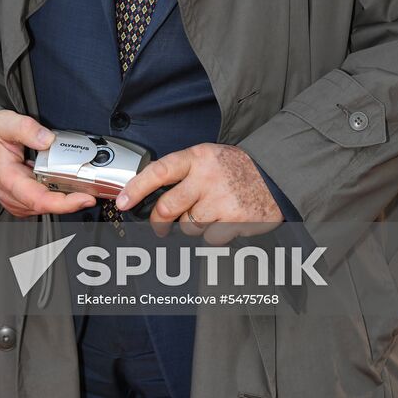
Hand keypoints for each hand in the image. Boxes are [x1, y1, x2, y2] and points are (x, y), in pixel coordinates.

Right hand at [0, 109, 96, 217]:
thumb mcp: (5, 123)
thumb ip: (27, 130)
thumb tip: (47, 139)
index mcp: (8, 180)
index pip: (40, 200)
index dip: (65, 203)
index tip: (85, 198)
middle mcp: (11, 194)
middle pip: (46, 206)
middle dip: (71, 201)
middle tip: (93, 189)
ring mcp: (14, 197)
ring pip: (44, 206)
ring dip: (64, 199)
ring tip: (83, 187)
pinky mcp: (18, 195)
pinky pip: (39, 200)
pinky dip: (54, 194)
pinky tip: (65, 184)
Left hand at [115, 143, 283, 244]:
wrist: (274, 175)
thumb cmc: (235, 169)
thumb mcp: (207, 158)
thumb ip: (182, 172)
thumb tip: (149, 195)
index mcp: (197, 157)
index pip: (159, 171)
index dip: (136, 188)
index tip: (122, 202)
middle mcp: (207, 177)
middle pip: (167, 208)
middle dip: (159, 223)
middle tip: (160, 227)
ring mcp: (221, 199)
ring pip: (188, 227)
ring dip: (192, 227)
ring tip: (209, 214)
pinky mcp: (234, 220)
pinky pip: (209, 239)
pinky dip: (214, 236)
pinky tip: (224, 222)